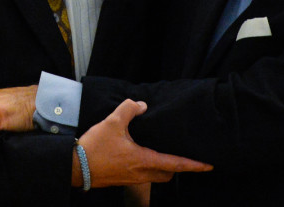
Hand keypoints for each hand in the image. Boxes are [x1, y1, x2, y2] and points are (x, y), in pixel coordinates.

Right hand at [75, 99, 211, 187]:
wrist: (75, 167)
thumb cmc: (94, 147)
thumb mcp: (113, 122)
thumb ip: (129, 109)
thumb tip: (142, 105)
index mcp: (143, 160)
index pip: (175, 164)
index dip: (194, 165)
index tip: (208, 165)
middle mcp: (140, 173)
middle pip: (168, 174)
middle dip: (179, 167)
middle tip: (187, 157)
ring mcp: (131, 179)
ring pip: (156, 176)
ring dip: (164, 167)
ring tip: (165, 154)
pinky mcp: (122, 179)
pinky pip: (143, 175)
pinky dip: (149, 167)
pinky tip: (142, 155)